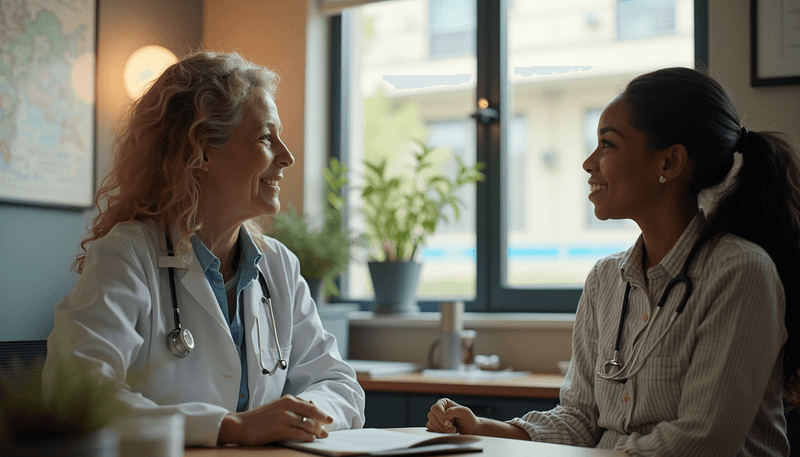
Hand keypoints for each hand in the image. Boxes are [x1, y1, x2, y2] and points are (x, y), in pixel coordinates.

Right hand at [218, 395, 333, 444]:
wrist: (240, 425)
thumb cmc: (259, 418)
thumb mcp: (277, 407)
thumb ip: (292, 406)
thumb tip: (310, 405)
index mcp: (287, 399)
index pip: (310, 404)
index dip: (321, 412)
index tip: (328, 418)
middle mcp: (287, 406)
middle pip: (312, 412)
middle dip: (323, 420)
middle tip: (329, 426)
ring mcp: (284, 417)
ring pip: (307, 424)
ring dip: (317, 430)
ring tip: (322, 435)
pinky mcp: (280, 429)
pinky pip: (298, 433)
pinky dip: (307, 436)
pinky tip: (311, 439)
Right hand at [426, 398, 480, 434]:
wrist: (470, 429)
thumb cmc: (468, 418)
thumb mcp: (465, 411)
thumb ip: (454, 411)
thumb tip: (444, 415)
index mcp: (444, 403)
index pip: (436, 408)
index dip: (441, 416)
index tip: (450, 423)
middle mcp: (438, 410)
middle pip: (431, 416)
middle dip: (442, 425)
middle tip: (453, 429)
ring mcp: (435, 419)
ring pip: (430, 424)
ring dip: (442, 430)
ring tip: (452, 430)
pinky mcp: (434, 428)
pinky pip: (431, 431)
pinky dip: (439, 433)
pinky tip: (447, 433)